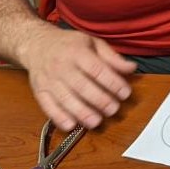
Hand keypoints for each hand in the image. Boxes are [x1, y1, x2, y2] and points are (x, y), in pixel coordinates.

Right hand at [22, 26, 136, 130]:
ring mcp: (49, 80)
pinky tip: (71, 125)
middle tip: (114, 110)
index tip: (125, 93)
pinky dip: (58, 117)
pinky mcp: (40, 91)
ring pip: (65, 99)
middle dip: (100, 100)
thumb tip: (131, 68)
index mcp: (77, 51)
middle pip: (82, 86)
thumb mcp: (92, 43)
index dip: (112, 82)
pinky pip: (48, 106)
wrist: (37, 44)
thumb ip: (112, 57)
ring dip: (82, 113)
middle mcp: (61, 66)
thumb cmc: (69, 45)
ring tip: (96, 121)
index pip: (97, 69)